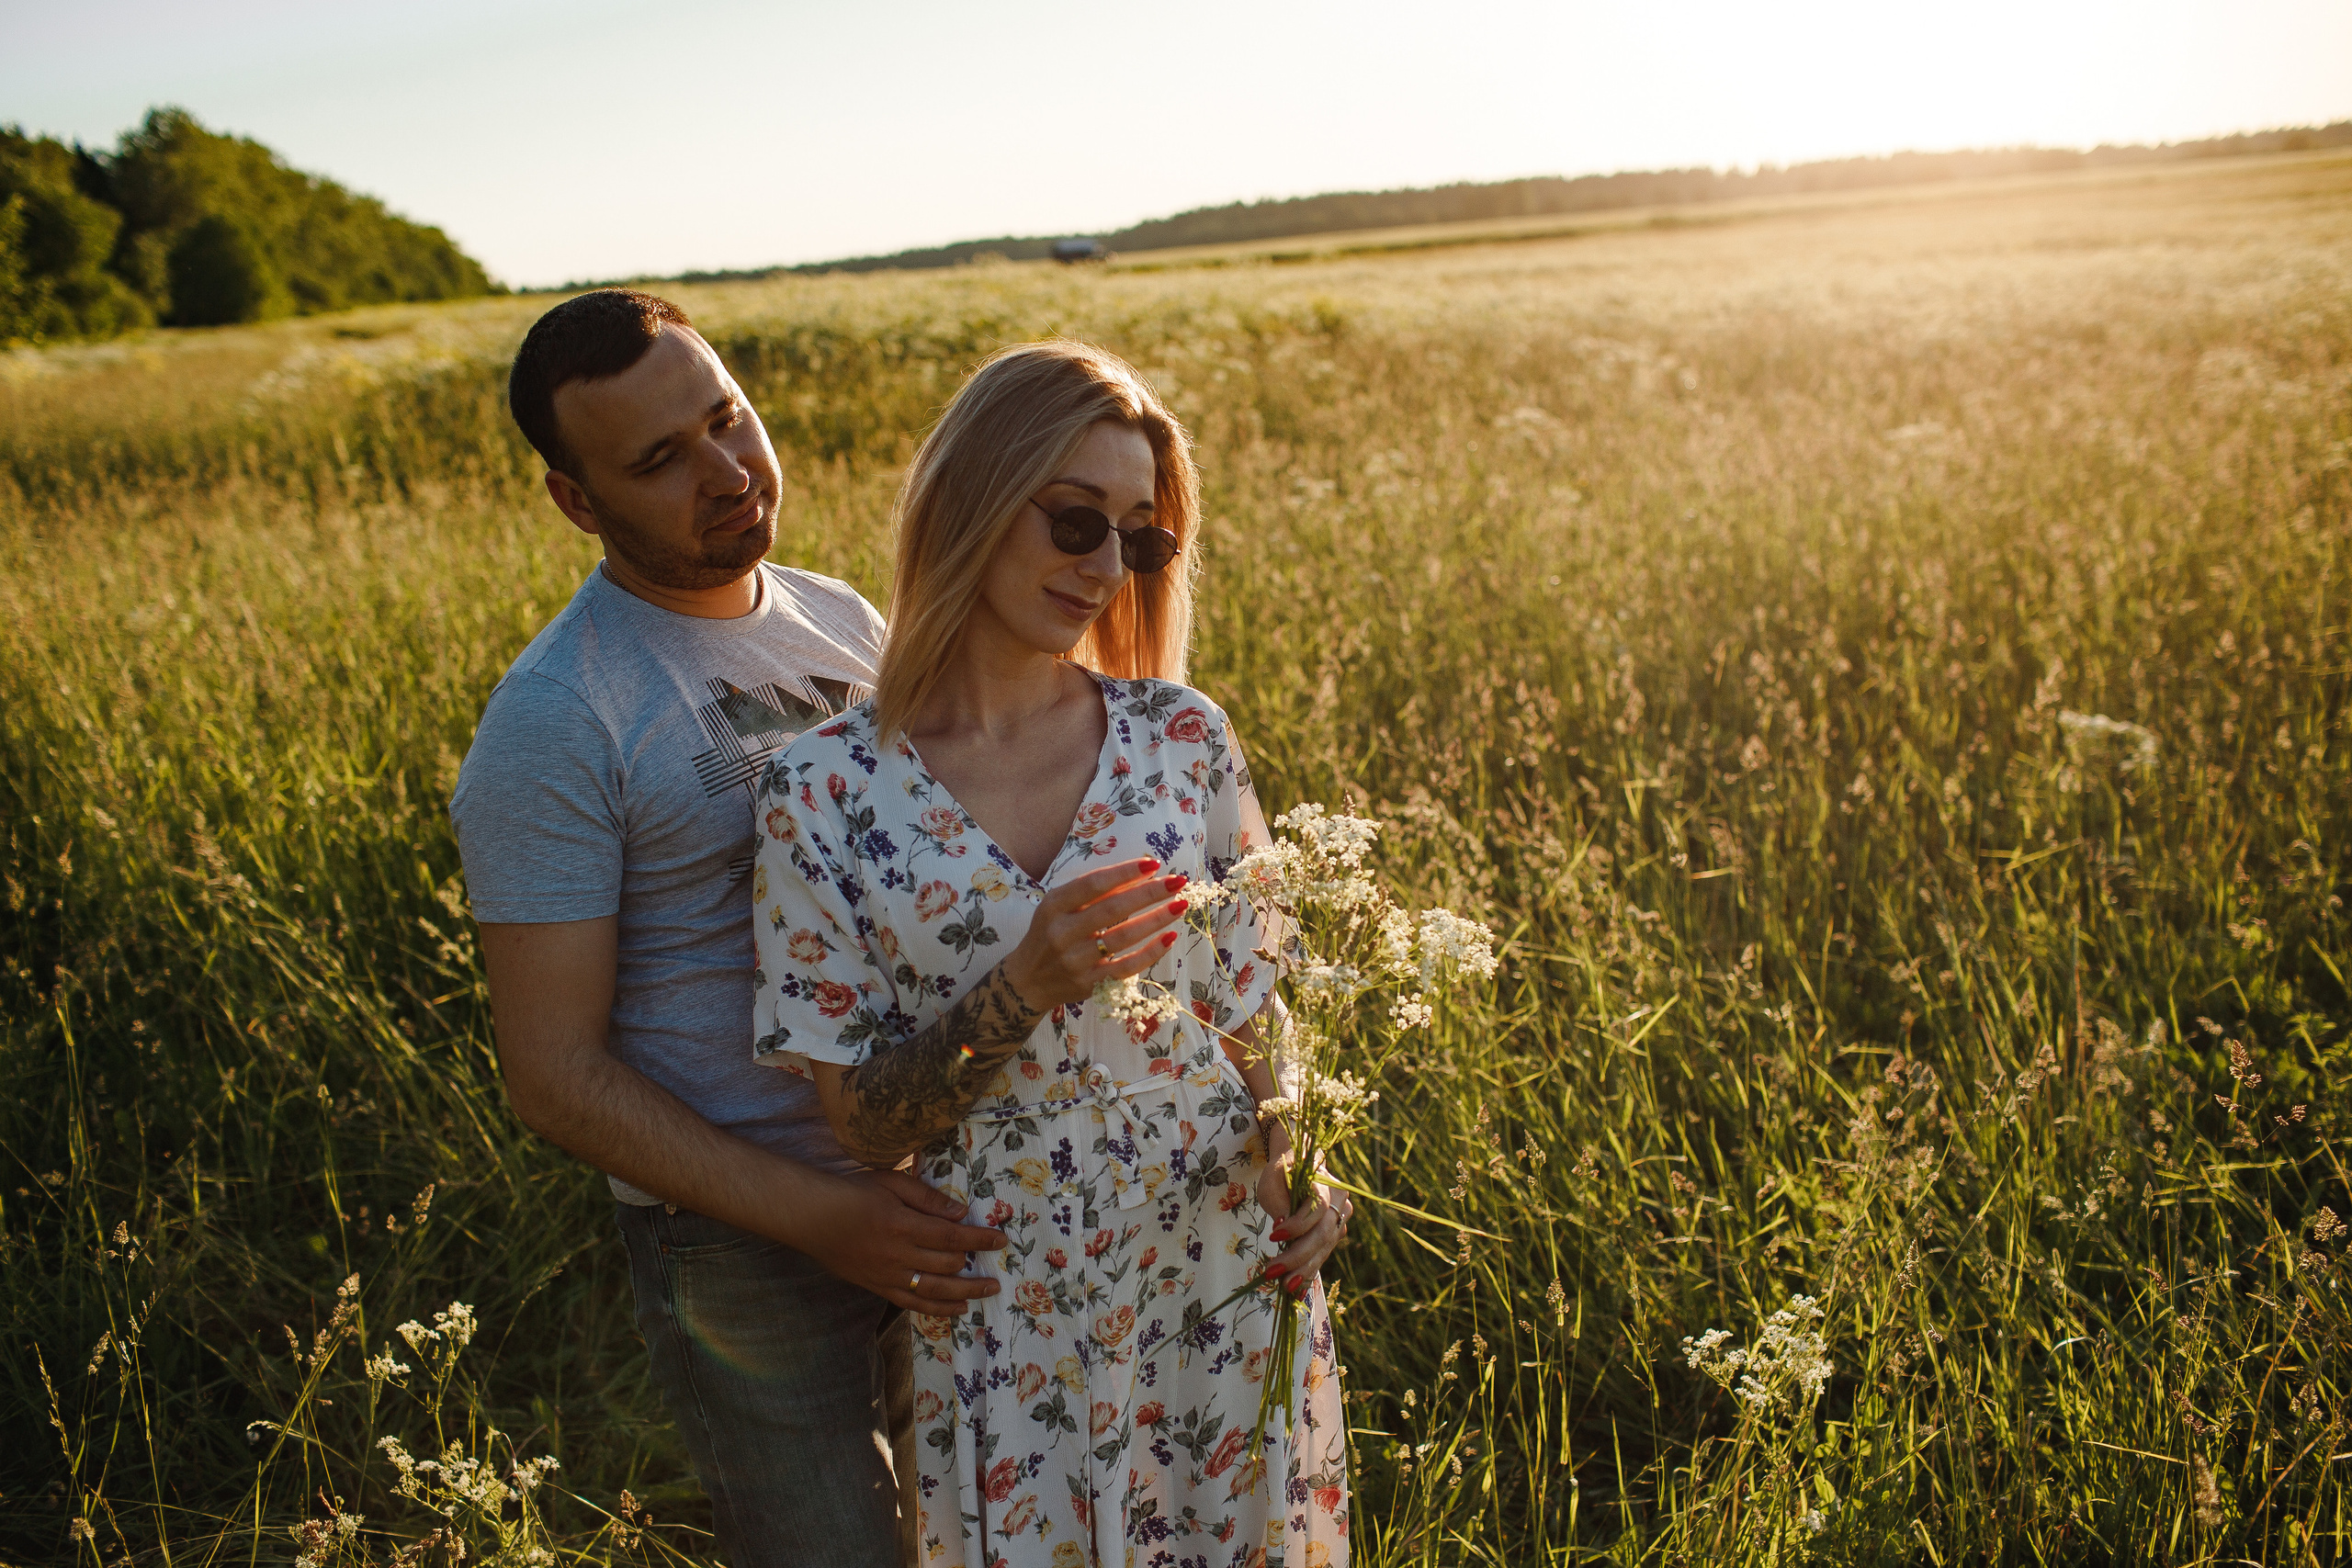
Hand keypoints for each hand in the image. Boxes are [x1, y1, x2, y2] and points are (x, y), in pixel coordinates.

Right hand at [800, 1166, 1007, 1317]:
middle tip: (998, 1262)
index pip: (951, 1237)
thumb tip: (959, 1212)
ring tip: (989, 1290)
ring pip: (935, 1290)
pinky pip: (914, 1303)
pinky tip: (958, 1309)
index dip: (979, 1239)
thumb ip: (927, 1198)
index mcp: (903, 1225)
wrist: (812, 1217)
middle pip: (947, 1265)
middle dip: (976, 1264)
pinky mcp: (878, 1287)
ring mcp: (888, 1275)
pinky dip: (938, 1309)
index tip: (1001, 1240)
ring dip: (966, 1292)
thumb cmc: (852, 1192)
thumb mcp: (891, 1182)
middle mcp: (898, 1255)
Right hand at [1002, 857, 1191, 1009]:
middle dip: (1148, 893)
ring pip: (1122, 937)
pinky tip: (1169, 937)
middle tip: (1177, 881)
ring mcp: (1075, 961)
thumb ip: (1093, 893)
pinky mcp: (1089, 984)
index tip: (1153, 863)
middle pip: (1111, 909)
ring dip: (1155, 920)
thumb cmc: (1051, 933)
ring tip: (1180, 905)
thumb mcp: (1059, 907)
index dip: (1124, 873)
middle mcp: (1062, 933)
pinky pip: (1126, 967)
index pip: (1093, 884)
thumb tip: (1139, 875)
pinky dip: (1150, 953)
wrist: (1028, 981)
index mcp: (1053, 906)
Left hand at [1255, 1160, 1354, 1298]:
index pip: (1317, 1207)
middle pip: (1323, 1233)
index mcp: (1324, 1182)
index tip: (1273, 1234)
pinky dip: (1310, 1270)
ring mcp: (1341, 1218)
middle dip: (1298, 1256)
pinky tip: (1298, 1287)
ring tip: (1285, 1286)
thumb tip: (1281, 1226)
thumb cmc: (1283, 1172)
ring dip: (1304, 1269)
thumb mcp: (1272, 1179)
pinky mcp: (1336, 1232)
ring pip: (1325, 1247)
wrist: (1300, 1167)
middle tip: (1274, 1272)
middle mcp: (1339, 1201)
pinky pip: (1324, 1253)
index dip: (1298, 1224)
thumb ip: (1277, 1200)